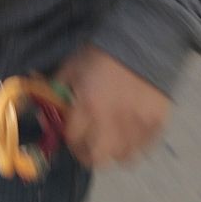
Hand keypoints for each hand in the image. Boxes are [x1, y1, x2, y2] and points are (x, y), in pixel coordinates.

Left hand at [55, 45, 170, 167]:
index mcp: (88, 106)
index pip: (73, 139)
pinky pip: (145, 148)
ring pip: (123, 158)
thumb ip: (56, 90)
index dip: (68, 141)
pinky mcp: (157, 124)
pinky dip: (134, 146)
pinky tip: (129, 134)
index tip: (69, 137)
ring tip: (109, 141)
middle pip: (98, 159)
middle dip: (87, 156)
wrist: (140, 42)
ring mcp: (137, 126)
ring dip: (112, 153)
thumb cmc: (101, 55)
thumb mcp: (71, 68)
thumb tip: (43, 108)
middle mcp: (112, 121)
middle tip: (86, 147)